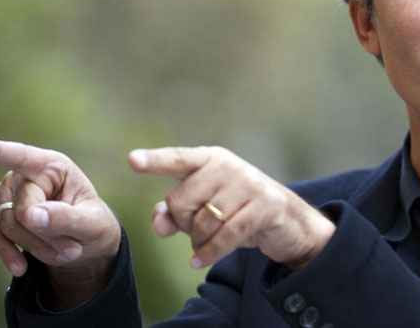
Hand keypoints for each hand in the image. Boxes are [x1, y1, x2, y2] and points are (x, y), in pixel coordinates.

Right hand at [0, 136, 120, 308]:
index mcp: (54, 166)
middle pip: (19, 209)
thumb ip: (66, 218)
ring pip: (6, 224)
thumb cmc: (93, 225)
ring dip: (34, 245)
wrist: (85, 243)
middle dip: (45, 235)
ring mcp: (9, 191)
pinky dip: (8, 252)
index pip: (20, 157)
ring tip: (65, 251)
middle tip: (74, 248)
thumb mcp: (92, 224)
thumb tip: (31, 215)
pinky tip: (21, 267)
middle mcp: (26, 173)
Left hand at [129, 146, 334, 269]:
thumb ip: (175, 213)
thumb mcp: (205, 207)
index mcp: (210, 158)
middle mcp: (228, 165)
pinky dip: (210, 252)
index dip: (155, 161)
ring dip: (199, 241)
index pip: (178, 159)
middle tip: (197, 228)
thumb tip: (158, 225)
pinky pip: (226, 235)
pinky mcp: (264, 205)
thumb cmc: (237, 209)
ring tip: (208, 242)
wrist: (286, 219)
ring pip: (204, 222)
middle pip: (182, 200)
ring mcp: (248, 183)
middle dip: (183, 223)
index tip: (132, 160)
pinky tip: (198, 261)